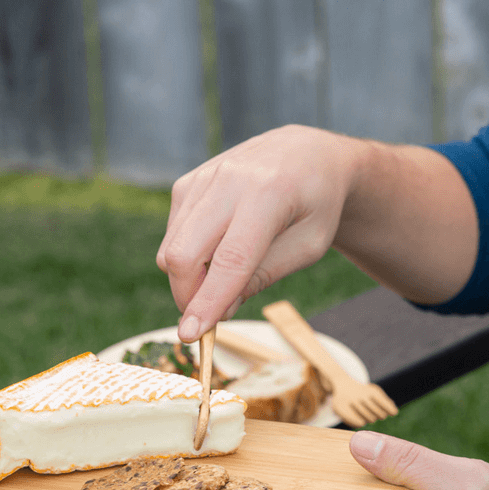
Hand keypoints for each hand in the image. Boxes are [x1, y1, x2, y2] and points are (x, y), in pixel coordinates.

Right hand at [157, 126, 360, 341]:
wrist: (309, 154)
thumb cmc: (316, 204)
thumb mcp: (309, 246)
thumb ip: (265, 275)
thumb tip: (219, 311)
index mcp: (270, 193)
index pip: (230, 259)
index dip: (208, 301)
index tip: (190, 335)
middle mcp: (230, 179)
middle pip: (183, 253)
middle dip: (188, 296)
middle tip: (211, 317)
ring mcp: (204, 178)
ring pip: (172, 247)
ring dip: (190, 278)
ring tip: (228, 278)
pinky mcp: (189, 182)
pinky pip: (174, 234)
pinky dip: (189, 256)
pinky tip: (219, 250)